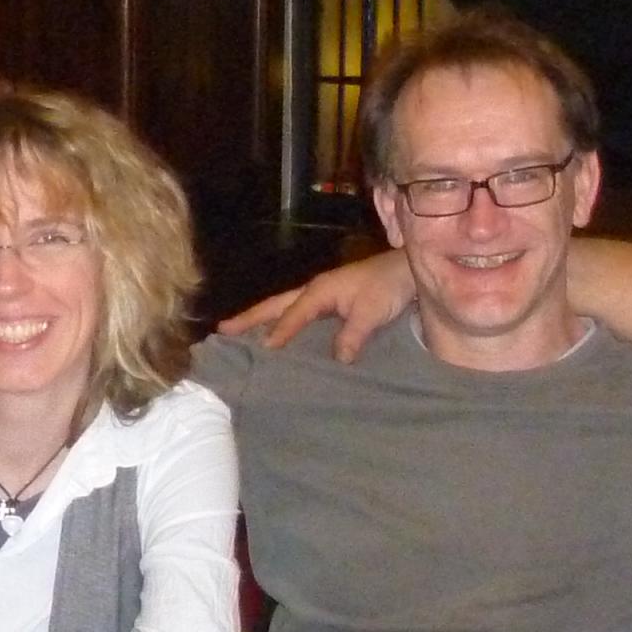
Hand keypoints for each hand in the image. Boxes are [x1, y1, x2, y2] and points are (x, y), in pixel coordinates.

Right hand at [215, 252, 415, 360]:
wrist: (409, 271)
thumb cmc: (389, 286)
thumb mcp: (372, 311)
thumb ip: (352, 335)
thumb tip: (337, 360)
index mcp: (320, 290)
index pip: (292, 315)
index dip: (277, 334)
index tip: (262, 352)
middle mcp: (315, 291)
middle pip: (276, 305)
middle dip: (250, 318)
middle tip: (223, 331)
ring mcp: (322, 295)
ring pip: (285, 308)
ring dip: (263, 320)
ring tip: (240, 336)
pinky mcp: (331, 302)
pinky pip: (300, 315)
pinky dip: (284, 324)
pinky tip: (279, 339)